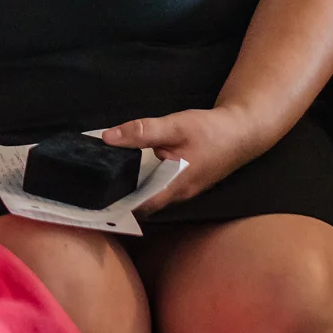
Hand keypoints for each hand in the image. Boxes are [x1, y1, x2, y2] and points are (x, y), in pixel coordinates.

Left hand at [99, 105, 270, 212]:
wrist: (243, 131)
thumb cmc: (211, 131)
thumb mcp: (175, 126)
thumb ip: (142, 132)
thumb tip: (108, 138)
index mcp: (175, 187)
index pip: (139, 206)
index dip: (116, 205)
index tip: (93, 199)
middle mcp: (177, 194)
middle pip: (142, 202)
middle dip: (118, 196)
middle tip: (89, 186)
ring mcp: (182, 188)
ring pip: (150, 193)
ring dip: (129, 187)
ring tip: (99, 178)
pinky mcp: (183, 179)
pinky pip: (157, 184)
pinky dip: (141, 178)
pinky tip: (125, 167)